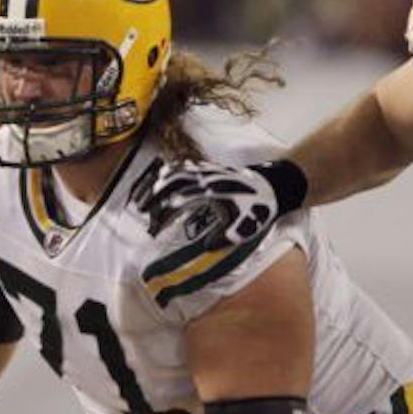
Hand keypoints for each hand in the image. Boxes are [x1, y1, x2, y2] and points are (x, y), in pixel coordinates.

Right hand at [135, 158, 281, 260]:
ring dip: (155, 183)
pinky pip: (183, 166)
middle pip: (171, 183)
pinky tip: (157, 178)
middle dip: (152, 196)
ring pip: (174, 172)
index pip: (179, 199)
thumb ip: (224, 238)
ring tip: (141, 195)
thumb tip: (207, 247)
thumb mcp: (243, 228)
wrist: (273, 185)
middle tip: (139, 210)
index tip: (153, 227)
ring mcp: (207, 171)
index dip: (163, 212)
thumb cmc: (257, 209)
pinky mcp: (208, 168)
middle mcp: (206, 179)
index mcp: (212, 193)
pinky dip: (167, 171)